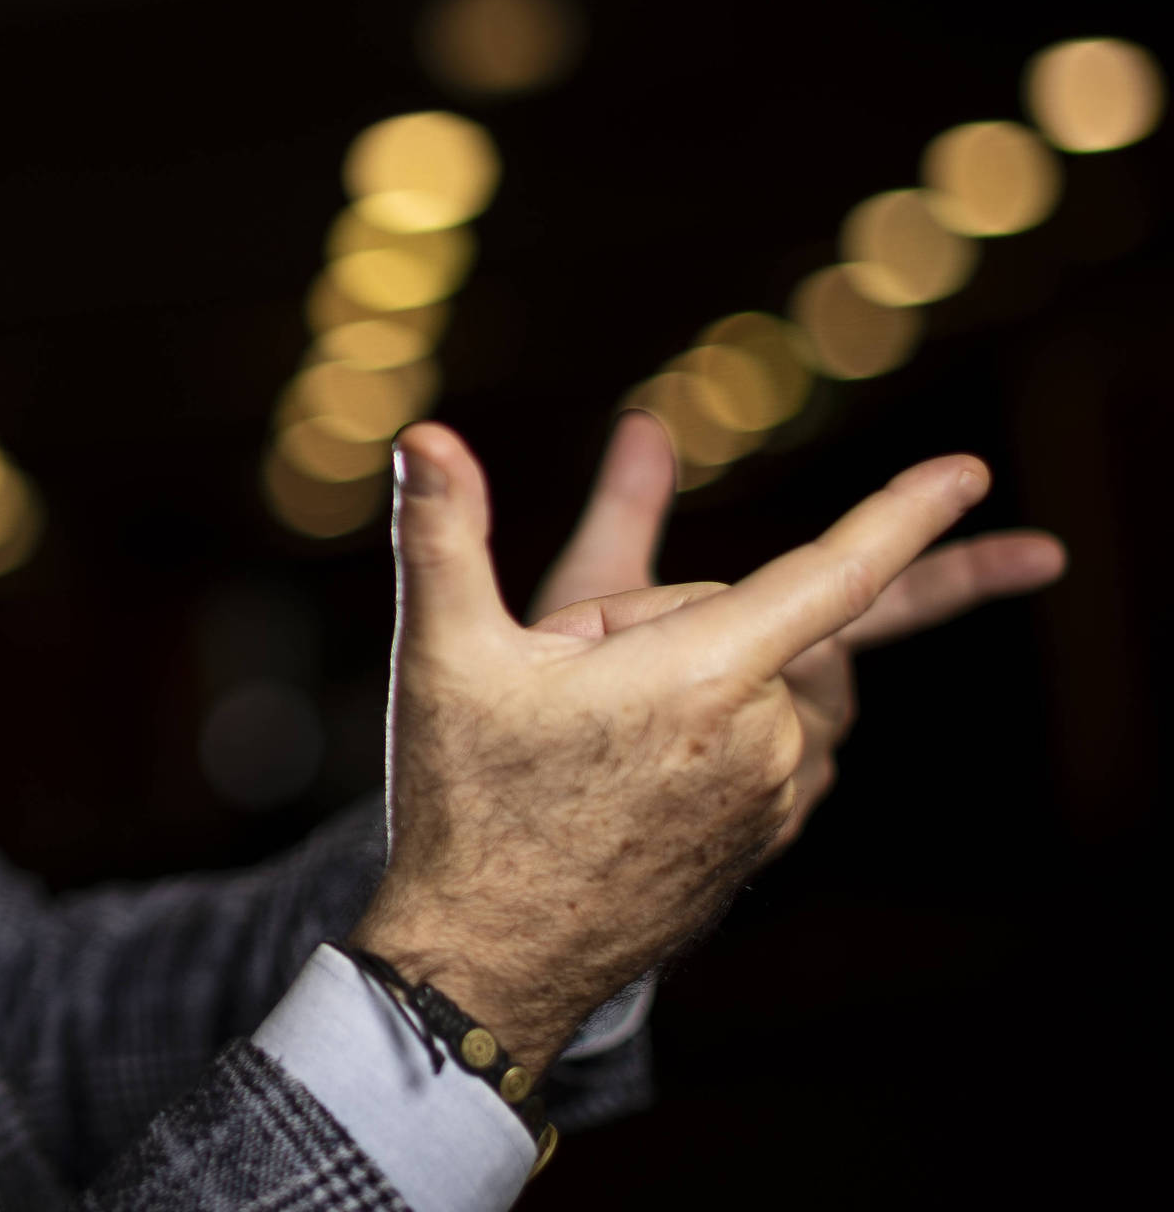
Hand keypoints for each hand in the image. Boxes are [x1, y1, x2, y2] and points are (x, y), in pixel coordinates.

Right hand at [352, 423, 990, 1068]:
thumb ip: (442, 530)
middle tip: (555, 684)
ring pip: (761, 675)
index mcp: (703, 679)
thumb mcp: (445, 654)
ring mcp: (774, 798)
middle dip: (652, 620)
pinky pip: (773, 737)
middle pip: (739, 615)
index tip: (968, 470)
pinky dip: (721, 718)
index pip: (834, 575)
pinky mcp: (767, 839)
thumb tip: (425, 433)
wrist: (487, 961)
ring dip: (691, 670)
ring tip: (587, 727)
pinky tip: (634, 754)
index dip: (905, 514)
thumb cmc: (468, 802)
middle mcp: (764, 739)